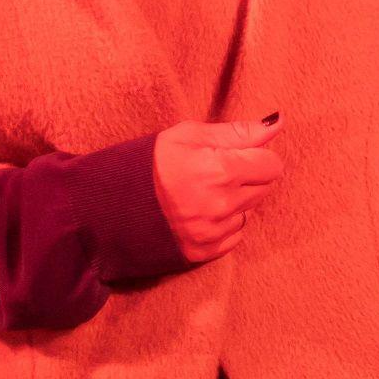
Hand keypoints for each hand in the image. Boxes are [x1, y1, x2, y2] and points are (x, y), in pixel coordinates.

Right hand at [151, 115, 283, 263]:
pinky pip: (233, 236)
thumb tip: (275, 125)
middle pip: (264, 189)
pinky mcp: (201, 253)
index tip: (238, 155)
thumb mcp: (187, 136)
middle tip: (217, 172)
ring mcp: (210, 232)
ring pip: (249, 212)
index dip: (257, 156)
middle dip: (248, 177)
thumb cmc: (146, 164)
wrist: (103, 208)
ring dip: (235, 202)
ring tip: (203, 193)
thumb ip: (236, 133)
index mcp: (219, 171)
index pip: (271, 165)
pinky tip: (198, 213)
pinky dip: (223, 224)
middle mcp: (220, 205)